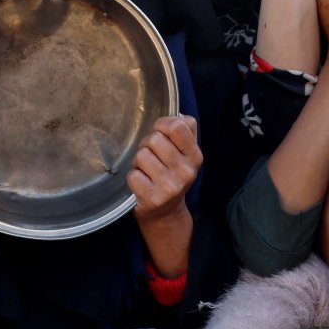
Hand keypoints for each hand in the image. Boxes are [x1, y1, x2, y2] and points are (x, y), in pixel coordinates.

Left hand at [129, 116, 199, 277]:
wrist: (166, 213)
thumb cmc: (171, 175)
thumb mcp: (185, 154)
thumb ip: (186, 130)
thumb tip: (179, 116)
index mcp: (195, 156)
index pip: (176, 126)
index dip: (161, 125)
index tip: (159, 133)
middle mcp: (186, 172)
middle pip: (154, 139)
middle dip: (147, 145)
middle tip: (151, 158)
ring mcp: (170, 187)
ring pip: (141, 156)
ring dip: (138, 162)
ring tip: (146, 171)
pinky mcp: (153, 199)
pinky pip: (133, 175)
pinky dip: (133, 177)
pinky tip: (141, 183)